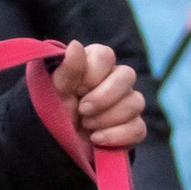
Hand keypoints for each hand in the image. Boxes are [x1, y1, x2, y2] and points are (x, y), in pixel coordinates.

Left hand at [51, 40, 146, 155]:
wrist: (56, 144)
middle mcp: (114, 80)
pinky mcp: (132, 128)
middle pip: (128, 75)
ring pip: (136, 102)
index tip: (77, 89)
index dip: (92, 74)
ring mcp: (126, 103)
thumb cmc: (52, 111)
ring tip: (86, 126)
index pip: (105, 55)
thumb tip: (76, 45)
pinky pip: (138, 128)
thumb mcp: (52, 91)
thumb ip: (65, 70)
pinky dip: (117, 136)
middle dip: (104, 96)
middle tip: (83, 110)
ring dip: (107, 118)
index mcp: (93, 65)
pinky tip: (97, 139)